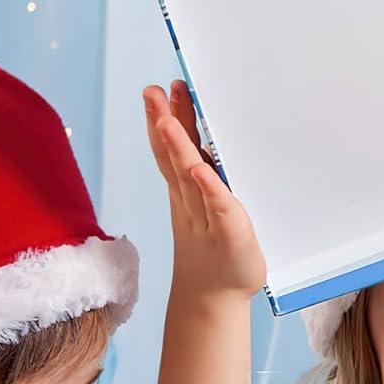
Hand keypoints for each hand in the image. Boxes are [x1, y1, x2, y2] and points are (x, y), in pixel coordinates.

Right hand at [143, 82, 267, 299]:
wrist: (216, 293)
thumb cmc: (221, 248)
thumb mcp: (218, 205)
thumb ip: (215, 177)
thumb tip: (214, 145)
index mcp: (190, 189)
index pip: (175, 149)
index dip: (167, 120)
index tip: (163, 90)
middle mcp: (193, 199)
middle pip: (174, 155)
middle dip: (163, 122)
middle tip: (153, 92)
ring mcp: (209, 215)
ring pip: (190, 176)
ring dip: (178, 147)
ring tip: (168, 120)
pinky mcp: (230, 233)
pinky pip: (219, 207)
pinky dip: (209, 188)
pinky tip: (200, 170)